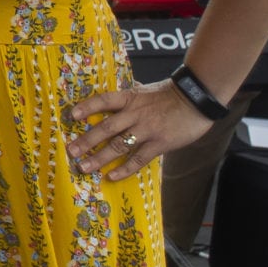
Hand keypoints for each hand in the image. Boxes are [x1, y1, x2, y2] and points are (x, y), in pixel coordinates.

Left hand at [67, 79, 215, 181]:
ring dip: (99, 158)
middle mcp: (135, 114)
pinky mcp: (159, 144)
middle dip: (86, 140)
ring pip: (118, 145)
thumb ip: (130, 97)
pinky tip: (111, 176)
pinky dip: (124, 168)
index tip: (71, 115)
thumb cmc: (170, 94)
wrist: (197, 99)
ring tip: (84, 167)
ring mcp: (147, 130)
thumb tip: (116, 99)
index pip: (104, 101)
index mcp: (130, 98)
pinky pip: (138, 158)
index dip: (87, 107)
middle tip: (70, 151)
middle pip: (106, 128)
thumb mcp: (145, 91)